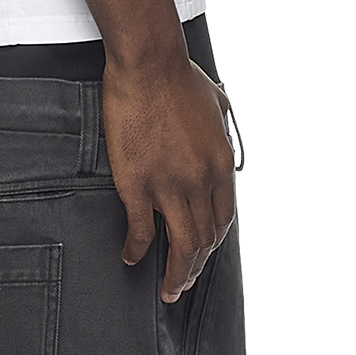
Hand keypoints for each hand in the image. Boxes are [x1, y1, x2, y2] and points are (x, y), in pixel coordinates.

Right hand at [101, 53, 236, 301]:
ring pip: (180, 244)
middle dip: (195, 268)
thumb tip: (221, 146)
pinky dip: (138, 251)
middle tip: (183, 285)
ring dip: (175, 273)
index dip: (213, 244)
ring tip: (168, 290)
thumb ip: (221, 134)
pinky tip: (132, 259)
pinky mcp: (138, 186)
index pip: (223, 220)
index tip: (203, 255)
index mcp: (220, 165)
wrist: (149, 64)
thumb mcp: (216, 107)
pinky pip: (142, 231)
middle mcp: (200, 181)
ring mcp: (169, 186)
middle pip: (203, 240)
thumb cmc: (179, 78)